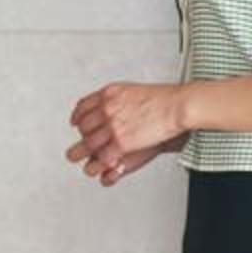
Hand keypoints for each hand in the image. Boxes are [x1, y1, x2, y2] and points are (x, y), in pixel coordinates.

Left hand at [66, 82, 189, 187]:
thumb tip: (111, 102)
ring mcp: (112, 126)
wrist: (176, 106)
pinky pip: (104, 155)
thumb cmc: (162, 99)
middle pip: (83, 126)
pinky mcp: (121, 142)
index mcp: (108, 94)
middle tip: (81, 143)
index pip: (83, 106)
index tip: (76, 122)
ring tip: (82, 158)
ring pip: (89, 143)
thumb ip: (117, 98)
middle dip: (81, 137)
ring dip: (84, 153)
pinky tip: (104, 162)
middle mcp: (107, 109)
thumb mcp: (131, 90)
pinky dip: (102, 161)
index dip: (77, 116)